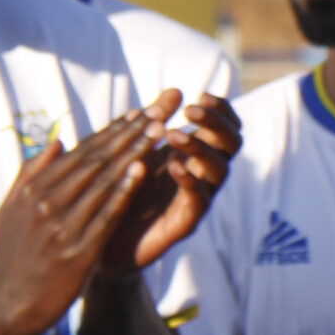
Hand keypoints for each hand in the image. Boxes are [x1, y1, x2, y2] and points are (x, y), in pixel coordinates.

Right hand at [0, 110, 159, 334]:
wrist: (6, 309)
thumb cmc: (13, 260)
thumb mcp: (11, 211)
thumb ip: (32, 175)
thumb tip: (57, 142)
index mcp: (32, 190)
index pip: (80, 153)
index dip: (112, 131)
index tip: (139, 112)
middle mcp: (45, 203)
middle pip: (95, 160)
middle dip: (130, 133)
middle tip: (159, 109)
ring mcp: (60, 226)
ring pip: (103, 181)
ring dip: (133, 153)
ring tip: (158, 130)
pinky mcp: (76, 251)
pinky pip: (104, 214)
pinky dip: (123, 191)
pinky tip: (142, 171)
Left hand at [103, 91, 242, 273]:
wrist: (103, 243)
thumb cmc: (121, 194)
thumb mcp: (136, 152)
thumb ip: (154, 124)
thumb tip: (173, 90)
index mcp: (194, 155)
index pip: (225, 128)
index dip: (221, 111)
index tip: (200, 96)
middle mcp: (202, 175)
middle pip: (232, 144)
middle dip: (216, 123)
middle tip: (192, 111)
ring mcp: (197, 199)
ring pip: (220, 171)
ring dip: (201, 148)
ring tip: (174, 135)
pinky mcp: (186, 223)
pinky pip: (199, 201)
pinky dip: (190, 181)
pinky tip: (174, 166)